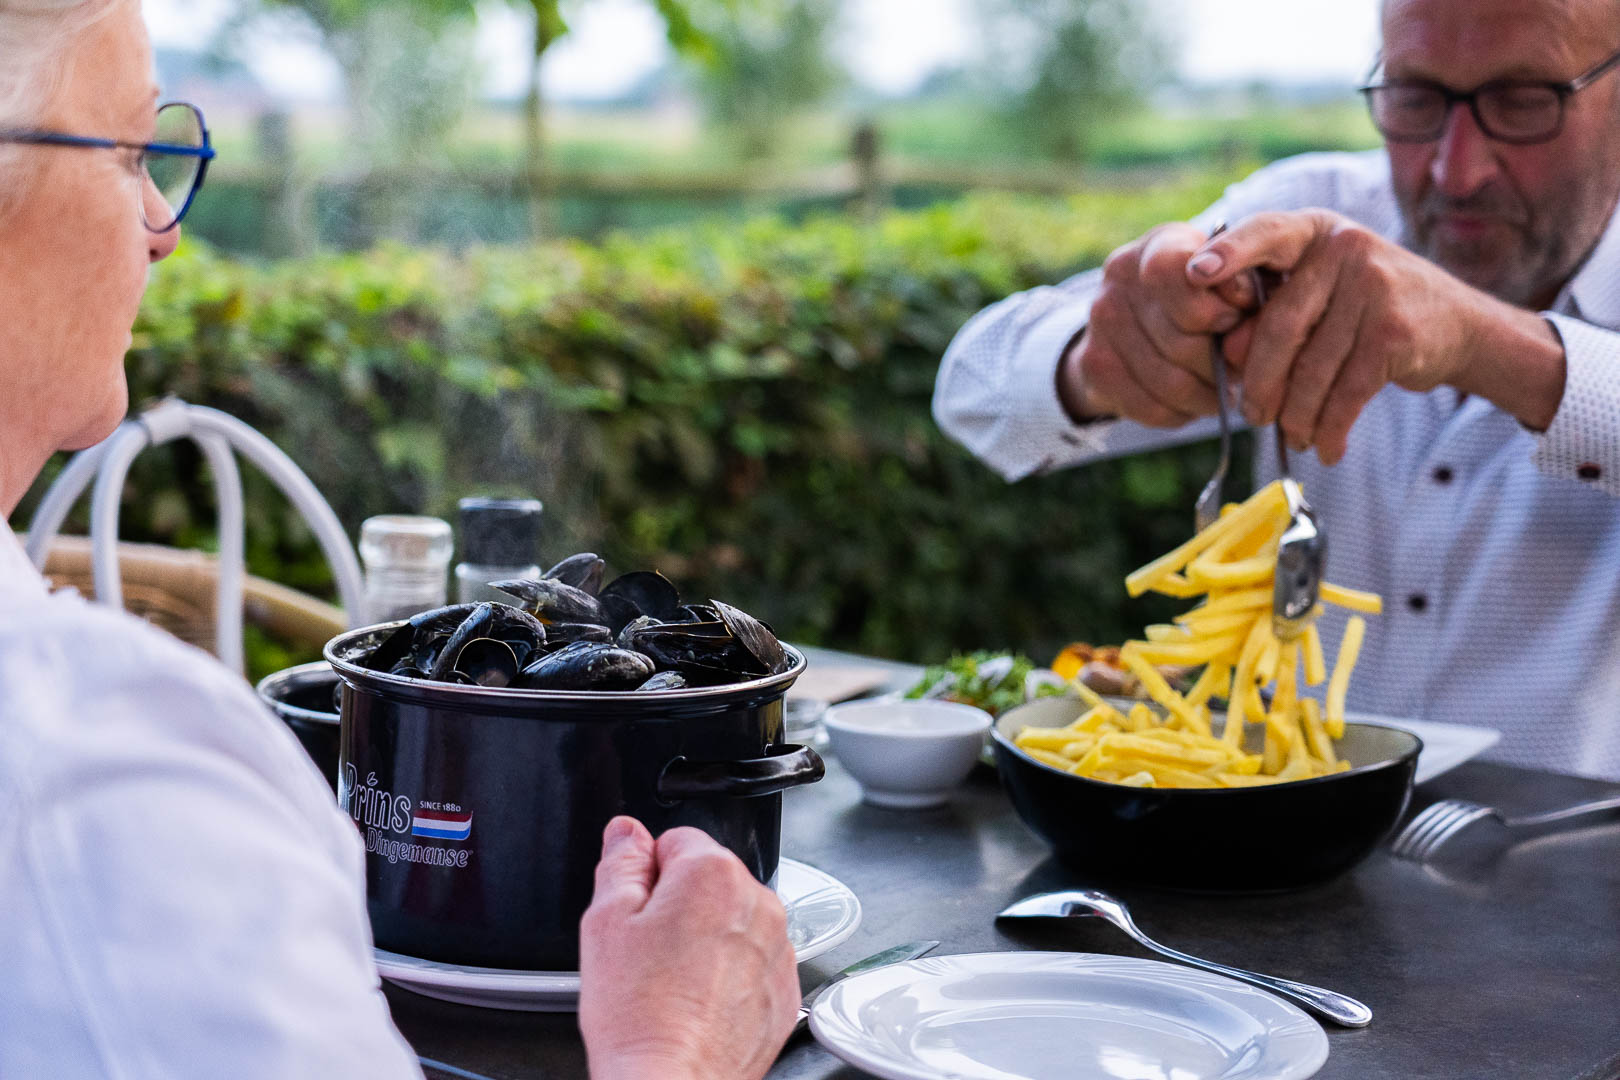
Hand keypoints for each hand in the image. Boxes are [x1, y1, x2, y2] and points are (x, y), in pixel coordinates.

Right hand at [578, 817, 798, 1079]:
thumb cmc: (640, 1014)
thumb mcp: (606, 922)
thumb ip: (620, 863)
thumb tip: (627, 832)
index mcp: (713, 873)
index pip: (677, 841)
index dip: (649, 875)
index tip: (638, 912)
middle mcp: (759, 902)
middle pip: (710, 881)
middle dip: (680, 905)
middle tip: (649, 953)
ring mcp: (779, 947)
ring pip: (734, 922)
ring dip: (708, 939)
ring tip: (673, 982)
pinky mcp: (786, 989)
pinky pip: (754, 962)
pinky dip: (731, 975)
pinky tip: (699, 1002)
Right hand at [1060, 223, 1249, 425]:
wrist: (1133, 321)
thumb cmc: (1205, 297)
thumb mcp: (1232, 280)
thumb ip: (1249, 290)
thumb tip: (1252, 324)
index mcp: (1161, 244)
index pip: (1179, 274)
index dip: (1217, 307)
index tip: (1235, 321)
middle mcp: (1121, 276)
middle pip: (1183, 340)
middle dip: (1221, 363)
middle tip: (1238, 369)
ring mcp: (1101, 321)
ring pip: (1171, 383)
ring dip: (1207, 395)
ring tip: (1222, 391)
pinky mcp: (1094, 364)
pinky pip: (1152, 407)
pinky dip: (1181, 412)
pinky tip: (1192, 400)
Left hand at [1187, 209, 1565, 463]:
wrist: (1461, 327)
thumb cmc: (1367, 313)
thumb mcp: (1319, 295)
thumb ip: (1271, 313)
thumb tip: (1226, 356)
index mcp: (1313, 232)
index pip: (1265, 234)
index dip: (1229, 253)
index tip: (1195, 275)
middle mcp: (1344, 248)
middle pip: (1278, 327)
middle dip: (1259, 384)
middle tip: (1253, 416)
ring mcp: (1373, 286)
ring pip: (1309, 370)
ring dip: (1296, 416)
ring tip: (1294, 437)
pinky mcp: (1393, 331)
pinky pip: (1344, 394)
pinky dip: (1330, 429)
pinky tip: (1326, 448)